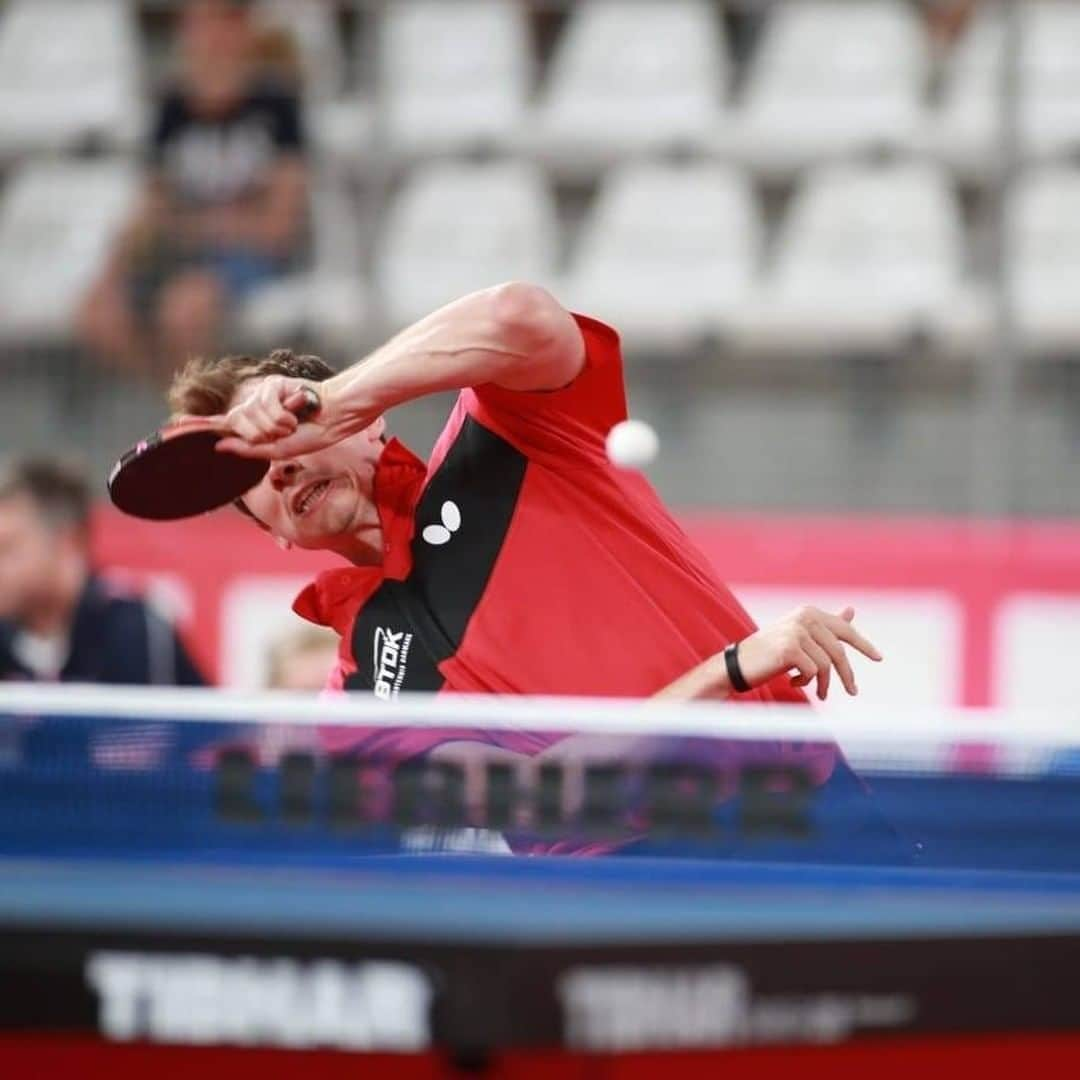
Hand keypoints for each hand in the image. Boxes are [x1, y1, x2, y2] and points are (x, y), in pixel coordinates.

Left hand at [212, 376, 363, 459]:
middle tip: (283, 433)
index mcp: (254, 426)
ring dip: (274, 426)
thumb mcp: (278, 451)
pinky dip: (280, 415)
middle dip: (259, 434)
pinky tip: (294, 413)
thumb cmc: (311, 435)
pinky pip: (264, 404)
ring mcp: (262, 394)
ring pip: (250, 415)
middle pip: (236, 422)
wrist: (334, 418)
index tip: (178, 423)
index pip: (222, 424)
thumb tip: (219, 445)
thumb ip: (249, 449)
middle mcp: (254, 408)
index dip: (200, 424)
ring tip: (293, 424)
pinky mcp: (271, 384)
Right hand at [736, 606, 881, 700]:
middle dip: (846, 674)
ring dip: (824, 683)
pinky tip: (793, 682)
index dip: (863, 645)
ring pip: (826, 664)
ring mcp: (796, 631)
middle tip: (853, 691)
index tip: (879, 658)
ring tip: (819, 693)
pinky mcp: (789, 648)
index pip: (844, 629)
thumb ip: (825, 626)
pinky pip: (812, 671)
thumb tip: (851, 610)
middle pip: (838, 651)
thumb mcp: (800, 638)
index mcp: (808, 612)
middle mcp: (804, 617)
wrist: (737, 665)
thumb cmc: (769, 653)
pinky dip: (806, 682)